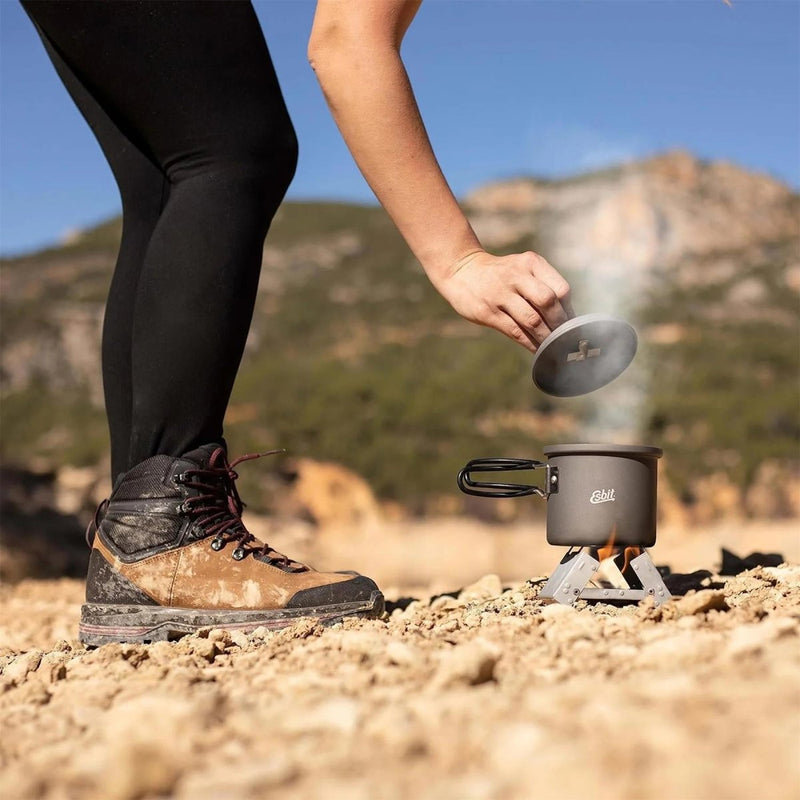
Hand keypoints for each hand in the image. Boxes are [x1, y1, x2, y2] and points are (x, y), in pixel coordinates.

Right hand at [435, 250, 574, 351]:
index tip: (572, 325)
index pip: (561, 289)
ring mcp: (500, 294)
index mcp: (531, 263)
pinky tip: (537, 350)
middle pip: (548, 302)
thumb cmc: (500, 275)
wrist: (462, 270)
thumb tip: (568, 318)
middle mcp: (516, 275)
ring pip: (532, 320)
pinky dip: (530, 343)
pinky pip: (515, 331)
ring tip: (553, 347)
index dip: (569, 310)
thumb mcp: (522, 268)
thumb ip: (543, 285)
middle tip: (564, 338)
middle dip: (560, 324)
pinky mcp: (487, 312)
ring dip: (546, 337)